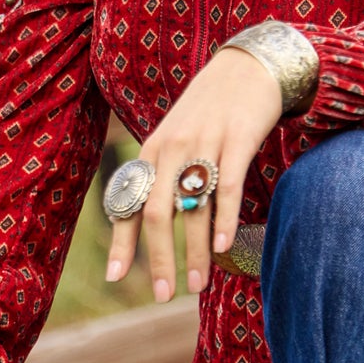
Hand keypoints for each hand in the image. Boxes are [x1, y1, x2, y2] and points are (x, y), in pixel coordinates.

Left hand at [105, 45, 282, 300]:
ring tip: (197, 286)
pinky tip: (221, 247)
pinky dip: (223, 220)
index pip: (129, 202)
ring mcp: (204, 144)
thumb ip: (163, 175)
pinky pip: (227, 187)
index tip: (116, 278)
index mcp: (151, 151)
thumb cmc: (210, 111)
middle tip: (165, 295)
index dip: (121, 243)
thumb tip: (154, 225)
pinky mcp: (237, 140)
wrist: (248, 67)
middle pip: (156, 213)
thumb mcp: (176, 137)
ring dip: (193, 252)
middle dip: (159, 259)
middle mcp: (171, 148)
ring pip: (192, 208)